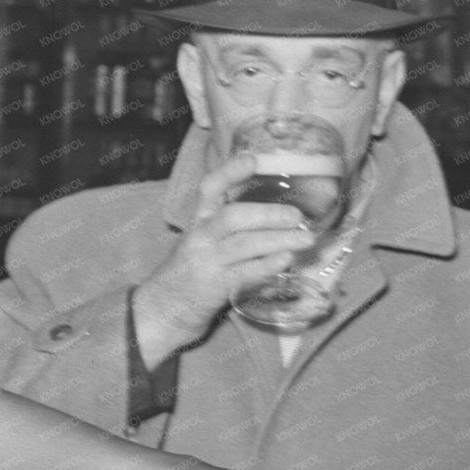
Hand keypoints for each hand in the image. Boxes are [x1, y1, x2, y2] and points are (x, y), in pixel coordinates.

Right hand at [132, 152, 319, 361]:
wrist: (164, 310)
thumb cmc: (192, 272)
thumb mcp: (202, 240)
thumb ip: (229, 226)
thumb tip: (278, 214)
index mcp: (197, 221)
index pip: (210, 188)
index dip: (230, 172)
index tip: (254, 159)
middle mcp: (199, 238)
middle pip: (232, 217)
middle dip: (268, 214)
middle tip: (297, 216)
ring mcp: (206, 263)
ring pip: (244, 245)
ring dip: (279, 240)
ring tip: (305, 239)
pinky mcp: (214, 288)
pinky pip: (245, 273)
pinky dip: (268, 265)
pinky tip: (286, 261)